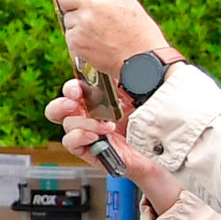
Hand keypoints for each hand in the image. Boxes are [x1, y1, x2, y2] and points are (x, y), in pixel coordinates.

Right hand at [48, 82, 179, 200]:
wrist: (162, 149)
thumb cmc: (154, 120)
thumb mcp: (138, 95)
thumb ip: (121, 82)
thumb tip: (112, 69)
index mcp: (98, 99)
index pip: (73, 90)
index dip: (71, 88)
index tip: (78, 88)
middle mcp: (89, 115)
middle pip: (58, 108)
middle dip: (63, 104)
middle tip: (74, 104)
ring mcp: (88, 133)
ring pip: (67, 123)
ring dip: (85, 122)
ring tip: (107, 126)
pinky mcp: (89, 150)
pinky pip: (70, 142)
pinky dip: (79, 137)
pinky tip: (95, 137)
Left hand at [53, 0, 168, 80]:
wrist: (142, 59)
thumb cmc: (138, 33)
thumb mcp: (126, 4)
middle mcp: (93, 3)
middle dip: (70, 4)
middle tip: (79, 13)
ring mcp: (83, 21)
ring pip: (67, 19)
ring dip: (77, 25)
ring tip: (99, 34)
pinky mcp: (76, 39)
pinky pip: (69, 36)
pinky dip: (78, 41)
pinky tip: (95, 45)